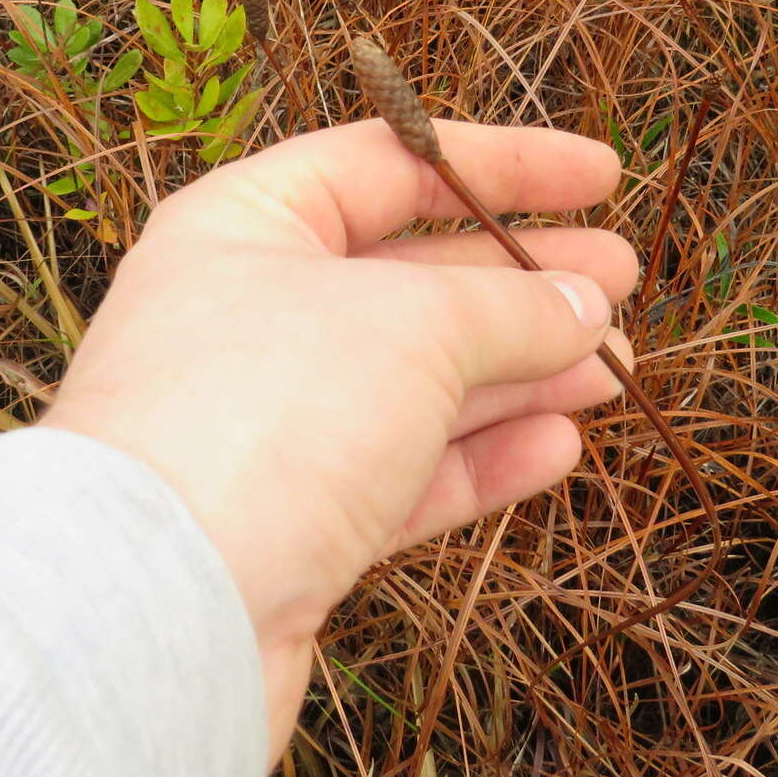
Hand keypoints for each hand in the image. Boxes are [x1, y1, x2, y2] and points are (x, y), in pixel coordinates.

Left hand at [42, 120, 636, 750]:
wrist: (153, 613)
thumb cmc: (267, 416)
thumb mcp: (412, 324)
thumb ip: (511, 306)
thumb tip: (586, 304)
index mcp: (246, 225)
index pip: (390, 164)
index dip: (504, 165)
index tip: (602, 175)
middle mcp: (247, 315)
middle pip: (410, 276)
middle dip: (524, 280)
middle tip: (624, 279)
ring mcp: (268, 424)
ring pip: (417, 381)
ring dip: (521, 372)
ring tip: (618, 368)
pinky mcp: (290, 524)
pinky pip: (404, 472)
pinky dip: (481, 456)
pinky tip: (558, 446)